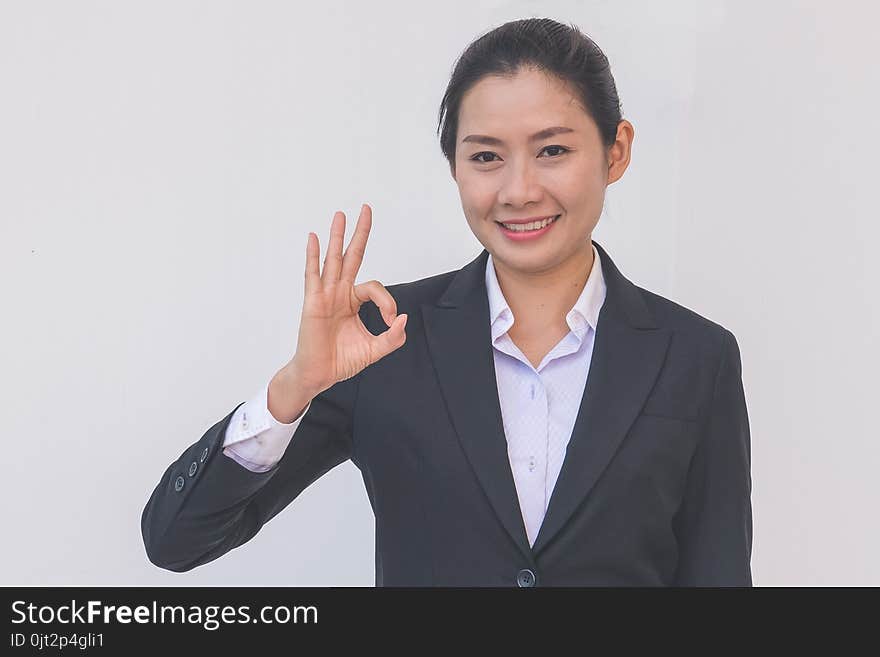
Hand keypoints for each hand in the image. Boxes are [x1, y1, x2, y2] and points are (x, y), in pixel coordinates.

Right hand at [284, 204, 407, 396]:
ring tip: (341, 214)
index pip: (375, 287)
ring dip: (337, 236)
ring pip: (334, 260)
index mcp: (353, 301)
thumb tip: (403, 318)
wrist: (319, 375)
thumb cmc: (341, 360)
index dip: (387, 301)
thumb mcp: (375, 349)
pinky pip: (313, 275)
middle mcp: (339, 293)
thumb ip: (392, 337)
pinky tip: (315, 238)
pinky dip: (314, 256)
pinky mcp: (313, 302)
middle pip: (352, 256)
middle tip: (366, 208)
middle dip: (360, 233)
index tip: (391, 320)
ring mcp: (326, 295)